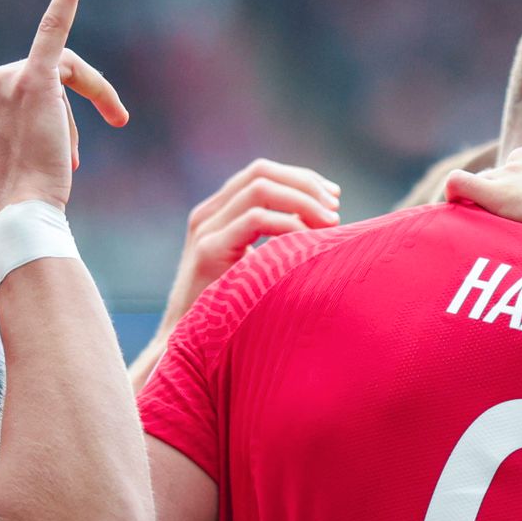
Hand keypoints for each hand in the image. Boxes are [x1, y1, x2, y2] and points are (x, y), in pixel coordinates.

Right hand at [0, 0, 128, 221]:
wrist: (15, 210)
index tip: (41, 164)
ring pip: (54, 83)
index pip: (6, 99)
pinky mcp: (35, 79)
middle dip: (54, 124)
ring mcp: (2, 79)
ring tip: (71, 157)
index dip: (27, 131)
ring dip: (68, 120)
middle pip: (31, 90)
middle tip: (63, 163)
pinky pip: (52, 30)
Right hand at [159, 160, 340, 334]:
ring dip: (302, 201)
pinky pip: (254, 220)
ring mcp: (205, 231)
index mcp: (218, 215)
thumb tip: (325, 231)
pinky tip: (309, 241)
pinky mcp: (207, 252)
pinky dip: (289, 225)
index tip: (334, 198)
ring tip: (331, 223)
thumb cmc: (229, 316)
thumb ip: (275, 245)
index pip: (262, 173)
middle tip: (335, 208)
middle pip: (261, 171)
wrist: (186, 349)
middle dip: (305, 184)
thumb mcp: (253, 269)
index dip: (302, 179)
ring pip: (260, 188)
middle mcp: (208, 215)